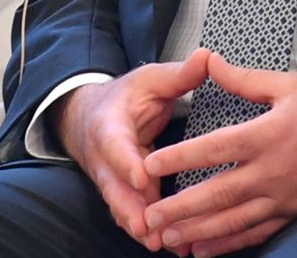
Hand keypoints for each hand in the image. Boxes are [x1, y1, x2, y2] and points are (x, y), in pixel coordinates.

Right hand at [54, 48, 211, 249]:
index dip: (126, 162)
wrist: (89, 118)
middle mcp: (105, 159)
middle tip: (150, 228)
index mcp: (109, 126)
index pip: (115, 145)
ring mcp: (112, 181)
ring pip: (123, 208)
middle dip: (131, 209)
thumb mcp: (149, 79)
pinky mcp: (123, 195)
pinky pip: (133, 215)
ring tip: (166, 244)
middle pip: (114, 188)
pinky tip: (174, 246)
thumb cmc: (125, 97)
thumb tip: (207, 57)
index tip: (142, 175)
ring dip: (142, 227)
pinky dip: (149, 231)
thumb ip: (178, 75)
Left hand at [140, 52, 296, 256]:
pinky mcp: (294, 212)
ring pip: (234, 220)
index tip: (151, 163)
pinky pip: (257, 233)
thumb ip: (245, 79)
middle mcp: (275, 170)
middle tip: (150, 216)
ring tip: (169, 238)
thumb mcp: (289, 85)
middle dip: (181, 208)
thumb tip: (210, 62)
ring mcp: (285, 196)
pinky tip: (205, 249)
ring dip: (199, 232)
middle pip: (219, 194)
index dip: (180, 157)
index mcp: (270, 134)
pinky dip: (229, 244)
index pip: (215, 148)